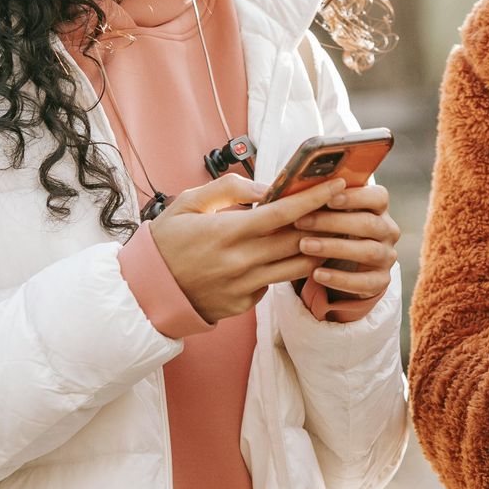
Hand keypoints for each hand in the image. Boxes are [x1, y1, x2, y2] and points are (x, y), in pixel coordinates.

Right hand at [146, 175, 346, 322]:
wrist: (145, 291)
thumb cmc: (167, 241)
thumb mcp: (188, 203)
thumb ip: (229, 189)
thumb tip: (266, 187)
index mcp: (228, 232)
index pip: (284, 214)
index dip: (315, 198)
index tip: (338, 184)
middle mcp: (241, 262)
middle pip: (299, 242)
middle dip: (325, 222)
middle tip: (343, 206)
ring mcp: (244, 287)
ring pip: (297, 268)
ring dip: (316, 249)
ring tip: (328, 231)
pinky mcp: (244, 304)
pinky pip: (274, 283)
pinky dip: (285, 268)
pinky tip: (290, 256)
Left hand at [293, 181, 399, 299]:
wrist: (344, 267)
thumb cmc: (332, 231)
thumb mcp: (330, 213)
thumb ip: (316, 200)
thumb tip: (278, 190)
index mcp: (378, 209)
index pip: (379, 197)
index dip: (356, 197)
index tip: (328, 198)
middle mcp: (388, 231)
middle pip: (369, 223)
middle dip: (333, 222)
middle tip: (301, 222)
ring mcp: (387, 257)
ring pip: (368, 251)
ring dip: (334, 247)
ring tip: (304, 246)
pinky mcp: (380, 281)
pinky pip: (364, 282)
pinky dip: (340, 279)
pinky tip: (316, 274)